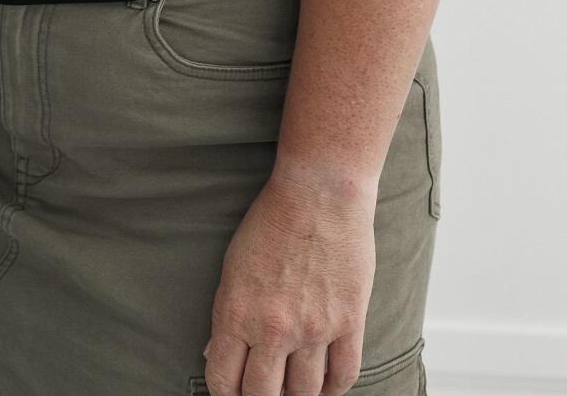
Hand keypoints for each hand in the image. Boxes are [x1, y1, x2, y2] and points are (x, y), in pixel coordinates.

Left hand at [203, 170, 376, 395]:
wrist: (319, 191)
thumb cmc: (273, 220)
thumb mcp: (233, 265)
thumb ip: (226, 314)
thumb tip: (217, 351)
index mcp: (236, 313)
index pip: (223, 380)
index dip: (226, 393)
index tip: (233, 392)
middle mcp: (273, 328)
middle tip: (265, 390)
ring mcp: (313, 329)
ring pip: (304, 393)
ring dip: (298, 394)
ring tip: (295, 384)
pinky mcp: (349, 322)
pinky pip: (344, 376)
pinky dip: (334, 387)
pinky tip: (327, 381)